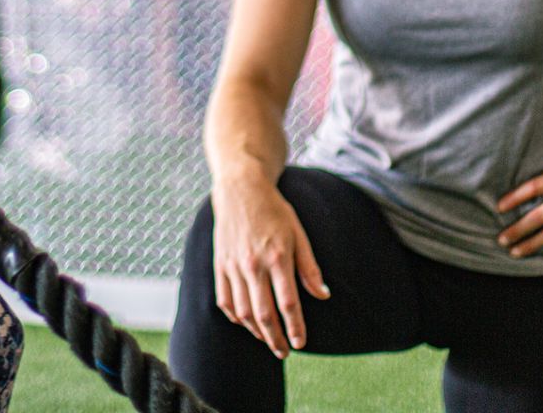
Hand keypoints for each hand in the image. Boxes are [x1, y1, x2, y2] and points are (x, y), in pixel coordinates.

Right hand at [211, 178, 329, 358]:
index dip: (295, 327)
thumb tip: (323, 295)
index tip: (300, 343)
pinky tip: (246, 322)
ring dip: (256, 332)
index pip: (288, 303)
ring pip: (243, 312)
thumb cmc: (274, 211)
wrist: (240, 190)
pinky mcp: (219, 265)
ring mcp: (233, 266)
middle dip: (275, 339)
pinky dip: (235, 317)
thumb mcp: (298, 234)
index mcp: (277, 258)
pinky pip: (225, 300)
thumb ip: (309, 267)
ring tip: (268, 340)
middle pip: (264, 314)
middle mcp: (253, 265)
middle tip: (284, 352)